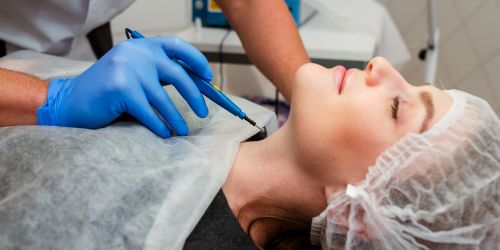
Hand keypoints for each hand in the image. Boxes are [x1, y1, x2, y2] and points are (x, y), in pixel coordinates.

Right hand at [37, 37, 211, 137]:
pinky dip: (160, 125)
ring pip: (163, 99)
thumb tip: (198, 87)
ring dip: (177, 118)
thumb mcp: (135, 74)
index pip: (177, 46)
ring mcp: (126, 69)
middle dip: (195, 95)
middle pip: (177, 73)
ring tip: (183, 130)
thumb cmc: (107, 93)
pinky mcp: (120, 88)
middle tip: (203, 112)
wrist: (69, 102)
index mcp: (140, 46)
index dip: (196, 61)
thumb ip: (159, 75)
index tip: (208, 78)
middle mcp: (134, 53)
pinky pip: (149, 112)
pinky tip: (164, 133)